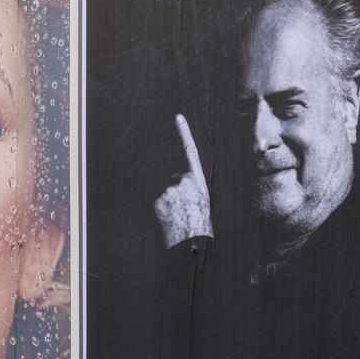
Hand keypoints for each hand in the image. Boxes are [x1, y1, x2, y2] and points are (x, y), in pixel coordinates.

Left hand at [153, 114, 212, 247]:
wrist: (193, 240)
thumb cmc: (200, 223)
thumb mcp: (201, 200)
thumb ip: (190, 185)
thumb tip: (171, 175)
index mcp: (199, 180)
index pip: (191, 151)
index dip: (184, 133)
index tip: (178, 117)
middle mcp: (185, 181)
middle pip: (174, 181)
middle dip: (176, 193)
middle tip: (185, 209)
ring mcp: (170, 189)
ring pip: (165, 193)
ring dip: (169, 204)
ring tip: (178, 216)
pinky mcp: (158, 199)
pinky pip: (158, 202)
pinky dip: (162, 210)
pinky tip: (170, 219)